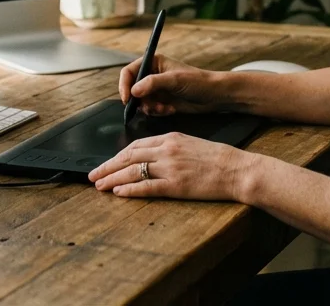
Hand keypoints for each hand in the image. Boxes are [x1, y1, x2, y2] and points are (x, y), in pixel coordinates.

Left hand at [88, 132, 259, 200]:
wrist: (237, 169)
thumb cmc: (218, 158)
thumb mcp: (191, 143)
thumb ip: (170, 147)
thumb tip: (151, 155)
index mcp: (170, 138)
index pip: (135, 145)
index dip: (117, 155)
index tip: (106, 162)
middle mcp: (167, 150)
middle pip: (128, 157)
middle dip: (107, 166)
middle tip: (93, 174)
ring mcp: (170, 168)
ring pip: (133, 171)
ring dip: (112, 178)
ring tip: (99, 185)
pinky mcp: (176, 185)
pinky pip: (147, 187)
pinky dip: (130, 189)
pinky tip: (119, 192)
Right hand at [118, 54, 222, 115]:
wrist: (213, 96)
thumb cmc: (197, 81)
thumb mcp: (174, 80)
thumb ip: (152, 83)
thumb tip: (133, 91)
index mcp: (153, 62)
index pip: (129, 72)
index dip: (124, 85)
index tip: (126, 98)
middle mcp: (152, 75)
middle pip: (132, 89)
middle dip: (140, 100)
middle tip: (150, 106)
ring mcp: (156, 90)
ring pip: (140, 102)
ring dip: (150, 108)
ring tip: (163, 108)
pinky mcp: (161, 102)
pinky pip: (150, 110)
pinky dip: (157, 112)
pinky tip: (170, 110)